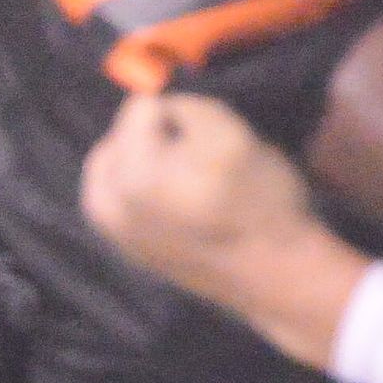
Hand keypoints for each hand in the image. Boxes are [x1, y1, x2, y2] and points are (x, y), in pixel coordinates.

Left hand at [80, 91, 366, 368]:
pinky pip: (128, 196)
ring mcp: (111, 232)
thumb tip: (159, 106)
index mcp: (125, 176)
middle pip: (123, 136)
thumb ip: (184, 105)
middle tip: (198, 161)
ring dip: (150, 162)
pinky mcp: (127, 249)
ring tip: (192, 181)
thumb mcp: (228, 132)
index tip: (211, 143)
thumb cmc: (258, 201)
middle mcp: (103, 206)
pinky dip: (149, 190)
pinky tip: (184, 202)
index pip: (141, 107)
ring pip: (123, 164)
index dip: (182, 116)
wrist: (279, 278)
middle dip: (155, 138)